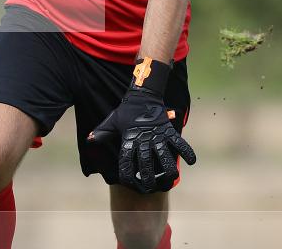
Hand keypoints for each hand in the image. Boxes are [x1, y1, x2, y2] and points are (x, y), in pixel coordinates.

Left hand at [87, 61, 195, 193]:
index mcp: (129, 139)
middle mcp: (143, 139)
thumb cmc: (126, 110)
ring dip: (169, 169)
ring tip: (171, 178)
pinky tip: (192, 162)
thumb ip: (101, 132)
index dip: (127, 175)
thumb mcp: (112, 121)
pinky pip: (180, 143)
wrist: (142, 94)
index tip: (129, 183)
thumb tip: (88, 140)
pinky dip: (188, 151)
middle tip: (150, 187)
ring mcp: (157, 135)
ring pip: (165, 157)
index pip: (126, 161)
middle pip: (146, 164)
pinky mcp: (168, 130)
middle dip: (148, 178)